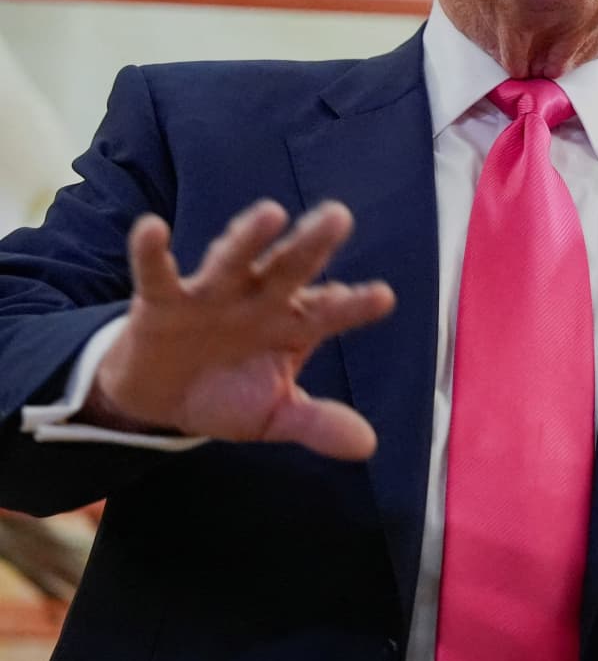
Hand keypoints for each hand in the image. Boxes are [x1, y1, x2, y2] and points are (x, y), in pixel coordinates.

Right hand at [86, 199, 394, 459]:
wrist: (162, 400)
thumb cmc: (228, 394)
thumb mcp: (274, 415)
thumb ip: (316, 424)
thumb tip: (367, 447)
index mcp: (293, 322)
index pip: (330, 311)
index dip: (354, 305)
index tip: (383, 297)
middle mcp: (258, 299)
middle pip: (289, 268)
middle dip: (312, 244)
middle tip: (339, 216)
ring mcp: (211, 295)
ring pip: (232, 260)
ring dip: (248, 238)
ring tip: (270, 213)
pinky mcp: (162, 302)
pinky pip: (156, 273)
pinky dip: (151, 252)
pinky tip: (152, 227)